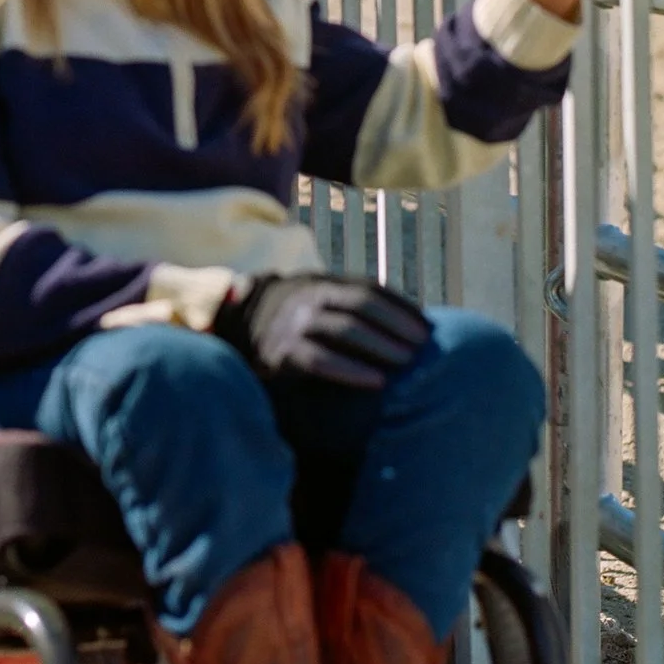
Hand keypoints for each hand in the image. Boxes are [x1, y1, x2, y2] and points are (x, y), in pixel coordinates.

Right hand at [213, 274, 431, 390]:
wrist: (234, 330)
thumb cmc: (294, 323)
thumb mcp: (319, 304)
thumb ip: (353, 309)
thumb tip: (410, 327)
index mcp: (324, 283)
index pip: (371, 288)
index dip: (402, 306)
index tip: (429, 327)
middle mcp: (309, 296)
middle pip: (362, 304)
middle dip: (397, 324)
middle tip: (423, 347)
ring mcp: (294, 323)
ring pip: (344, 328)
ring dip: (381, 344)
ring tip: (408, 362)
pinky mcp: (281, 353)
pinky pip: (320, 360)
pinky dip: (351, 369)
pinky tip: (375, 381)